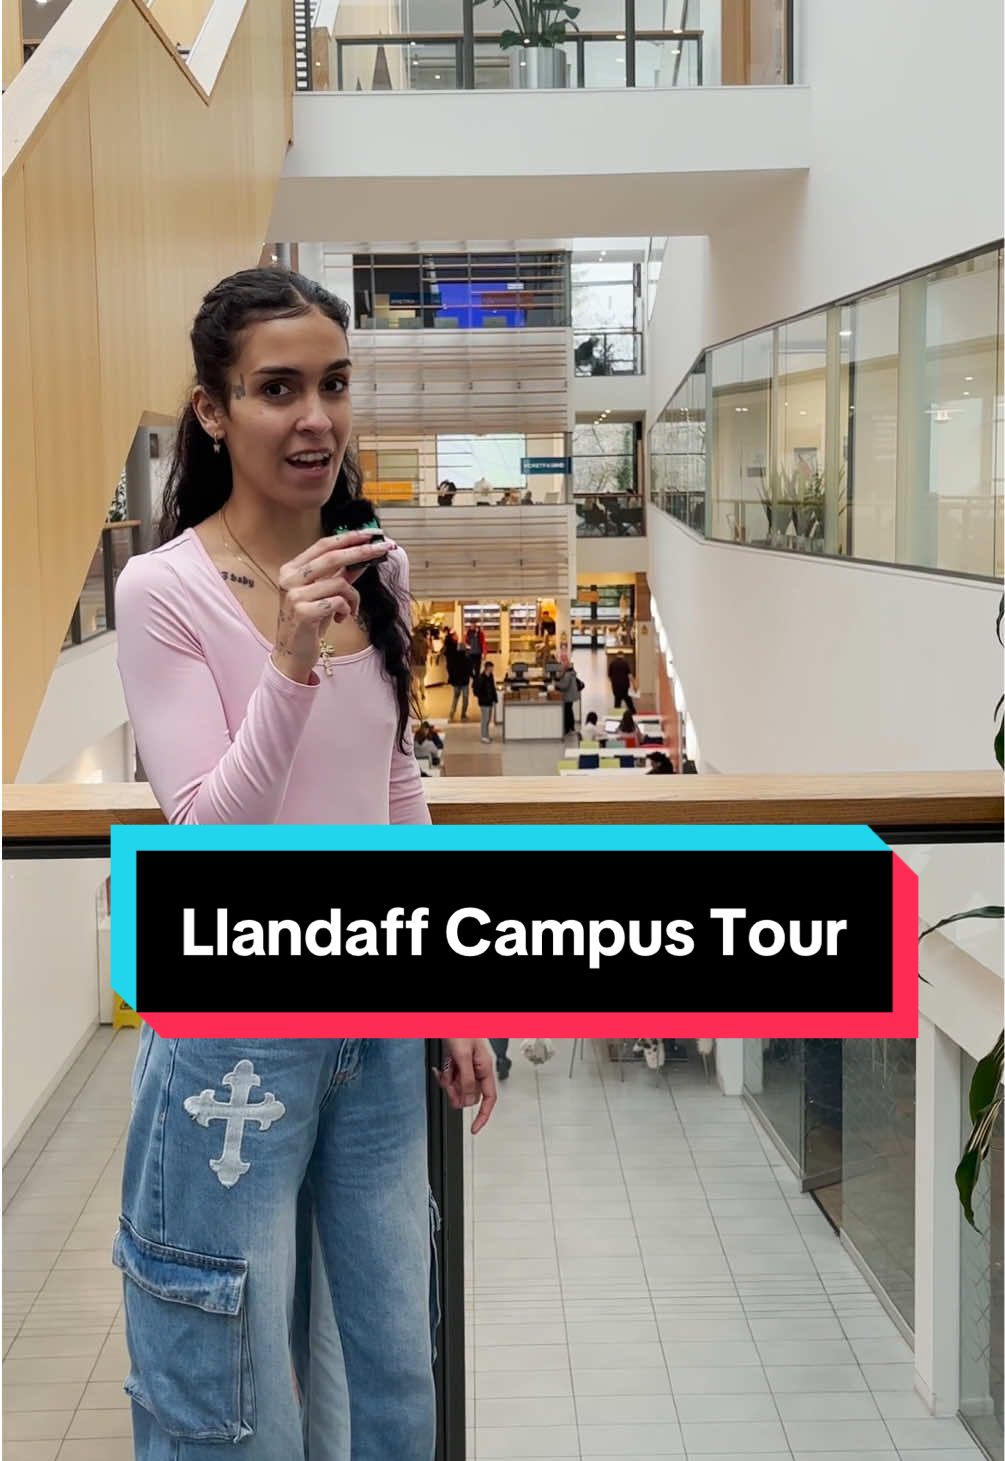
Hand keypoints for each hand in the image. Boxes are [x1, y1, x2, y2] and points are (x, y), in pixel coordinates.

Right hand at [271, 530, 393, 682]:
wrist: (292, 655)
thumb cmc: (309, 623)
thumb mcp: (325, 595)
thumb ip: (340, 576)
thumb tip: (363, 559)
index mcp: (292, 569)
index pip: (324, 545)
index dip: (349, 537)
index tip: (371, 533)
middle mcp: (290, 578)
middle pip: (333, 557)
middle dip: (362, 552)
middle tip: (384, 548)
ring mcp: (295, 595)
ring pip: (340, 583)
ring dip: (354, 598)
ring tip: (350, 611)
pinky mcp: (303, 613)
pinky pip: (338, 602)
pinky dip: (347, 610)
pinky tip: (340, 619)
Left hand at [433, 1039, 496, 1133]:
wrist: (448, 1020)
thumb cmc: (460, 1031)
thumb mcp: (462, 1057)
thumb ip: (467, 1080)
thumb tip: (468, 1101)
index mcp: (485, 1069)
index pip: (489, 1099)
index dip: (483, 1116)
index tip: (475, 1129)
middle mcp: (478, 1070)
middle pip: (469, 1095)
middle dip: (456, 1093)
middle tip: (447, 1084)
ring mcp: (468, 1068)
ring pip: (459, 1088)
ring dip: (448, 1083)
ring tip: (444, 1070)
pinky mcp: (458, 1064)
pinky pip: (452, 1079)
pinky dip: (444, 1075)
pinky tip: (441, 1067)